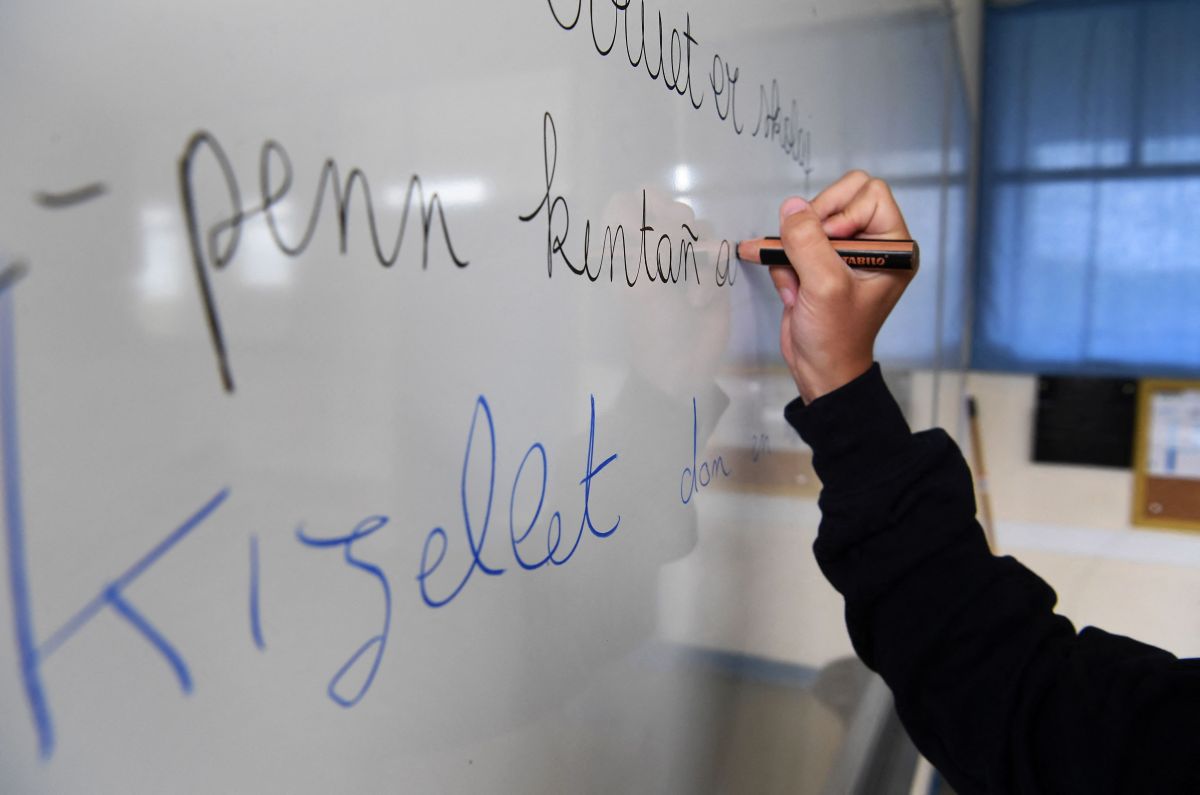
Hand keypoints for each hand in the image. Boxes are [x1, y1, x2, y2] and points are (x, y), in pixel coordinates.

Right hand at [768, 171, 915, 402]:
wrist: (820, 370)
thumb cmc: (838, 338)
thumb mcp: (825, 286)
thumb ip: (808, 242)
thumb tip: (792, 208)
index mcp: (893, 245)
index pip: (870, 193)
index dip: (843, 213)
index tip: (829, 246)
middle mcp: (872, 243)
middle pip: (839, 197)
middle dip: (814, 225)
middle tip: (806, 255)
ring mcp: (842, 252)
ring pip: (809, 219)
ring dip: (794, 250)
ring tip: (800, 284)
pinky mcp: (816, 262)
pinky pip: (792, 241)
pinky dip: (784, 264)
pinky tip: (794, 293)